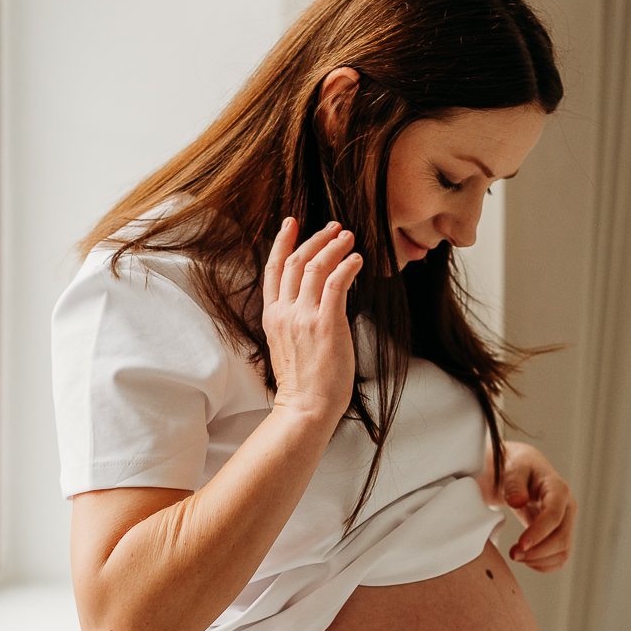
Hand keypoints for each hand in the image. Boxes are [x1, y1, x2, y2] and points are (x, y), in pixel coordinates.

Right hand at [262, 217, 361, 427]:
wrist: (306, 407)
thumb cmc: (304, 385)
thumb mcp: (288, 346)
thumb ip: (294, 322)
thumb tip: (314, 307)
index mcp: (273, 317)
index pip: (274, 270)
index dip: (281, 242)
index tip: (291, 223)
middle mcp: (285, 312)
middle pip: (295, 261)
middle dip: (315, 239)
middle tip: (334, 227)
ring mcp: (303, 317)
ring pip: (315, 267)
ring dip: (334, 247)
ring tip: (349, 237)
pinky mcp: (325, 323)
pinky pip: (336, 283)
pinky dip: (347, 266)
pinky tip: (357, 260)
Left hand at [479, 442, 576, 572]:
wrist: (524, 472)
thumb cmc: (519, 469)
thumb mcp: (513, 469)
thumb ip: (514, 483)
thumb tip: (518, 501)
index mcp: (558, 489)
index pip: (554, 515)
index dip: (539, 533)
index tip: (519, 545)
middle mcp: (567, 508)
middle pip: (561, 539)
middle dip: (537, 552)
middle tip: (513, 554)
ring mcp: (567, 523)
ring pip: (562, 552)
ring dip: (539, 561)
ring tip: (516, 555)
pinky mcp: (561, 535)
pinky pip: (559, 558)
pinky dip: (543, 565)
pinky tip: (526, 559)